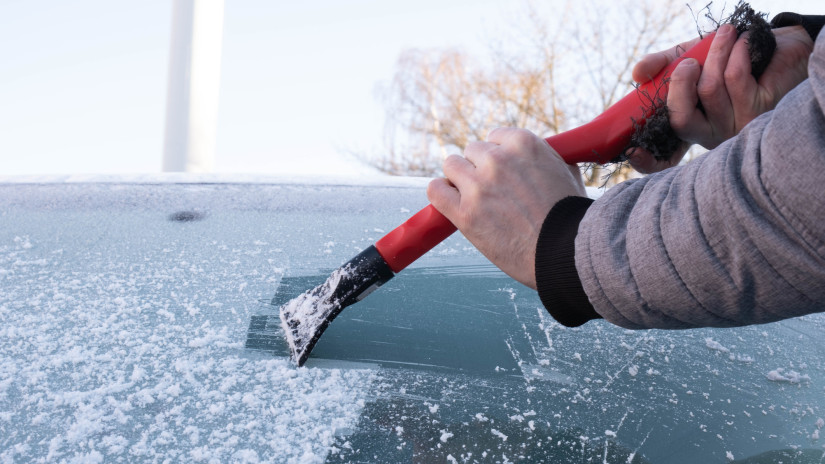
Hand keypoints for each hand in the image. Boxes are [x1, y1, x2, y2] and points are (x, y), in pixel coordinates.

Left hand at [427, 128, 585, 288]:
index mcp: (523, 144)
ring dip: (459, 180)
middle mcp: (498, 160)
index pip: (494, 137)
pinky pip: (436, 190)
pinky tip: (449, 202)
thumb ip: (547, 158)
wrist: (566, 254)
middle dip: (479, 168)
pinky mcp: (464, 213)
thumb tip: (541, 153)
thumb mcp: (567, 173)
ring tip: (472, 198)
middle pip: (471, 151)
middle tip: (490, 190)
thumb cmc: (572, 218)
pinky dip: (440, 193)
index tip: (502, 171)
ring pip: (451, 166)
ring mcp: (479, 186)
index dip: (497, 155)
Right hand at [628, 24, 813, 173]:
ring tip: (725, 34)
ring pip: (710, 90)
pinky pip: (734, 77)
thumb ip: (660, 66)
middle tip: (688, 62)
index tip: (633, 150)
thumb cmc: (724, 58)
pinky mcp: (760, 111)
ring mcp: (735, 127)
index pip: (664, 161)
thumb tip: (637, 74)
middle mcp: (711, 136)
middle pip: (682, 120)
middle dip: (680, 83)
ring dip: (715, 53)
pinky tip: (740, 41)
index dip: (647, 161)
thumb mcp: (685, 58)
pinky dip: (735, 51)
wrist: (774, 46)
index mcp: (690, 130)